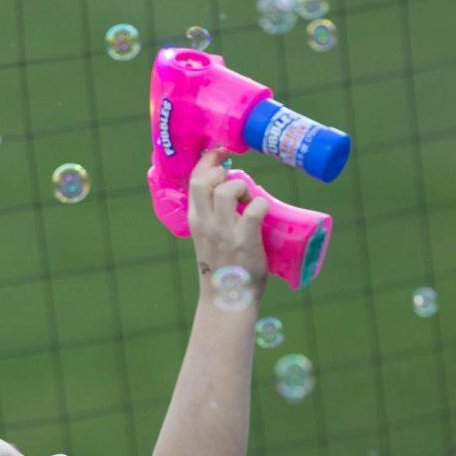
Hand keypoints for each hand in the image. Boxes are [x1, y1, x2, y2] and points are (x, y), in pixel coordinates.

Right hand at [188, 146, 269, 298]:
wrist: (228, 300)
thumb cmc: (223, 270)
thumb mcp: (208, 240)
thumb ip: (213, 220)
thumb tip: (234, 198)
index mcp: (195, 221)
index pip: (194, 180)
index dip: (208, 162)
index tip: (222, 155)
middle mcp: (206, 224)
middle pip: (203, 180)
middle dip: (220, 171)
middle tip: (235, 180)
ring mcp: (224, 232)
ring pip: (226, 190)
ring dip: (241, 187)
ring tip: (247, 200)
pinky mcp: (244, 240)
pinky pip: (254, 208)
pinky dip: (261, 204)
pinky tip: (262, 212)